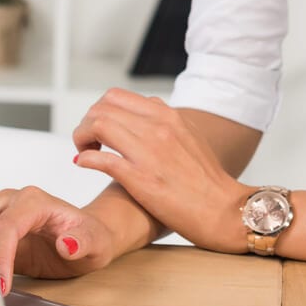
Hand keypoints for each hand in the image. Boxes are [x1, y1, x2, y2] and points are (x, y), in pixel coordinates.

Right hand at [0, 185, 118, 295]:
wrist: (87, 240)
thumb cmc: (92, 236)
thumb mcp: (97, 242)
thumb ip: (83, 241)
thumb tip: (66, 243)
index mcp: (34, 202)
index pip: (7, 227)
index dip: (0, 256)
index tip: (1, 286)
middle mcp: (13, 203)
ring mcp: (0, 216)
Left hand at [72, 88, 251, 253]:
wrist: (223, 208)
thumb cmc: (207, 179)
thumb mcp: (189, 136)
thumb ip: (165, 123)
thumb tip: (143, 116)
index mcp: (167, 115)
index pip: (115, 96)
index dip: (98, 111)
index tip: (99, 130)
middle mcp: (157, 127)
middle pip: (101, 108)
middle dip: (86, 124)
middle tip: (88, 143)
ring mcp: (148, 152)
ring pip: (97, 126)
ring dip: (82, 138)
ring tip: (86, 154)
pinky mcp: (140, 179)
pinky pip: (100, 159)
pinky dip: (86, 159)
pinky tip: (85, 165)